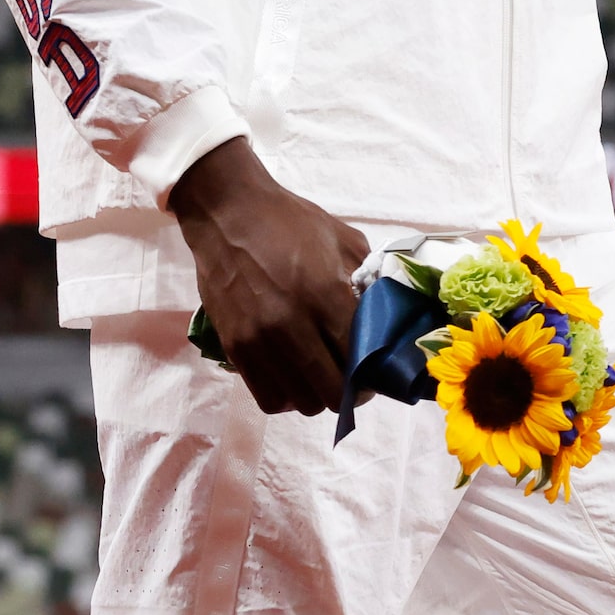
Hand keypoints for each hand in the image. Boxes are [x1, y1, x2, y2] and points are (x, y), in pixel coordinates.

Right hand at [170, 137, 366, 415]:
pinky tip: (290, 376)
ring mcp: (259, 339)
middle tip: (350, 377)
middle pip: (334, 392)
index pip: (362, 359)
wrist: (226, 212)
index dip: (375, 373)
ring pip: (302, 402)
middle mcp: (292, 323)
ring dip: (316, 394)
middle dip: (350, 391)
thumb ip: (368, 281)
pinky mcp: (234, 346)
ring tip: (318, 375)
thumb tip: (388, 319)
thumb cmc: (289, 221)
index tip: (374, 369)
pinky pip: (268, 398)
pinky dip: (285, 395)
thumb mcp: (342, 239)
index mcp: (325, 293)